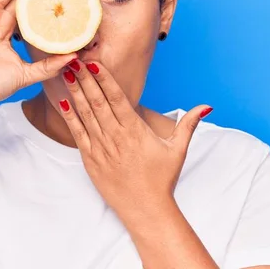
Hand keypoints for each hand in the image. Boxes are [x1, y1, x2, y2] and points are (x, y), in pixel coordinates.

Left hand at [57, 60, 211, 217]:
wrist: (146, 209)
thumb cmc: (162, 179)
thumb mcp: (177, 149)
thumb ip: (188, 124)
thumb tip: (206, 106)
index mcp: (135, 130)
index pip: (117, 98)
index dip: (104, 79)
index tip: (94, 63)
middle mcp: (116, 137)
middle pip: (98, 102)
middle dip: (85, 79)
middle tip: (73, 60)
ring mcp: (101, 148)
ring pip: (86, 115)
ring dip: (75, 93)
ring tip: (66, 74)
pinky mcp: (91, 160)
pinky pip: (78, 135)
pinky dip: (70, 118)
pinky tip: (63, 102)